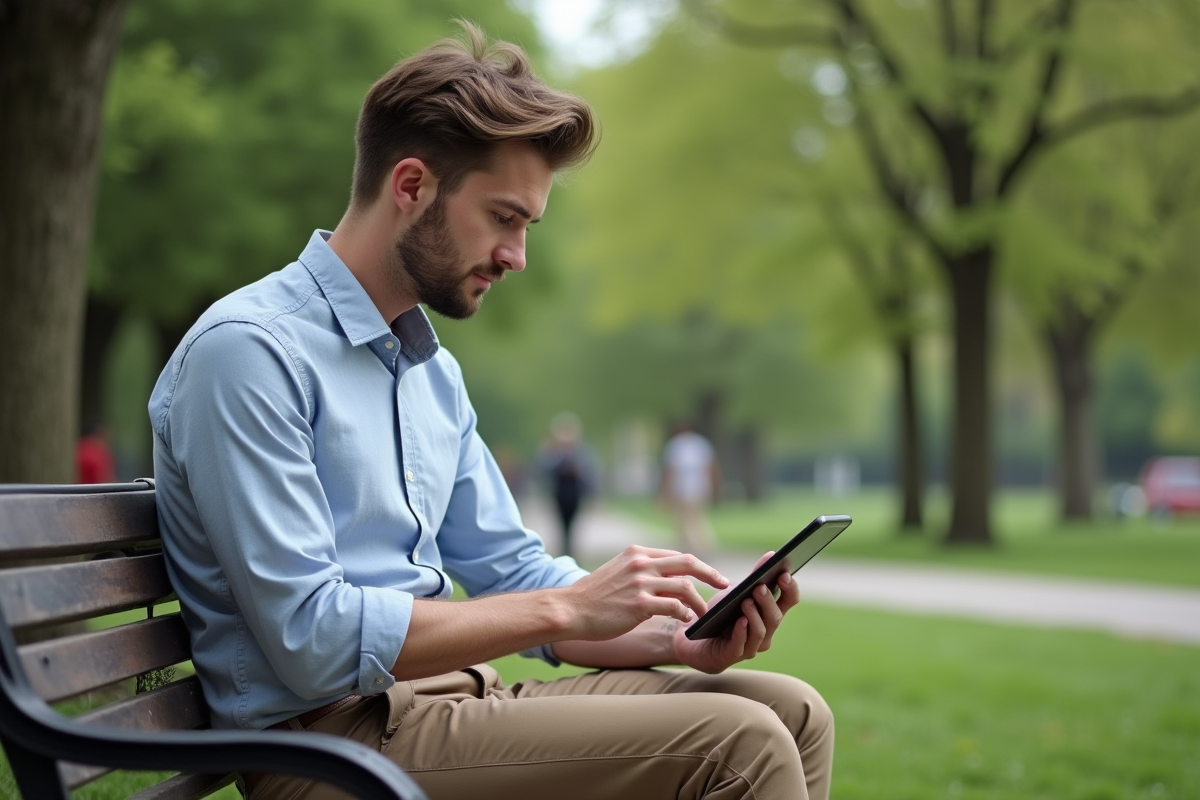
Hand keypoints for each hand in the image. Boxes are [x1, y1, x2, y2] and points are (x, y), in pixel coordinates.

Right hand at [562, 546, 728, 640]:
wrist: (570, 610)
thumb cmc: (594, 597)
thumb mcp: (619, 574)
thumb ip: (644, 574)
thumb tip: (671, 584)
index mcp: (637, 553)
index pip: (677, 555)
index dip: (699, 566)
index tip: (712, 576)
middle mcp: (641, 563)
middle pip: (688, 562)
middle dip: (711, 574)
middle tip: (724, 586)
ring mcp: (640, 583)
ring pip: (685, 586)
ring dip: (699, 602)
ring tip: (703, 614)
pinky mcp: (639, 604)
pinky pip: (674, 607)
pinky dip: (685, 614)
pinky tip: (686, 622)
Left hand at [671, 551, 800, 673]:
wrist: (692, 636)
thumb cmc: (719, 614)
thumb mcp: (736, 592)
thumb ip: (755, 577)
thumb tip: (772, 555)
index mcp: (769, 614)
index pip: (789, 601)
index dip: (790, 588)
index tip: (784, 574)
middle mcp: (765, 632)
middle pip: (775, 617)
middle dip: (768, 601)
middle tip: (759, 587)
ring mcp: (750, 646)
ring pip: (760, 632)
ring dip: (754, 616)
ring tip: (746, 601)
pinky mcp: (731, 656)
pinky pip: (741, 645)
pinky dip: (741, 633)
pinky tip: (739, 622)